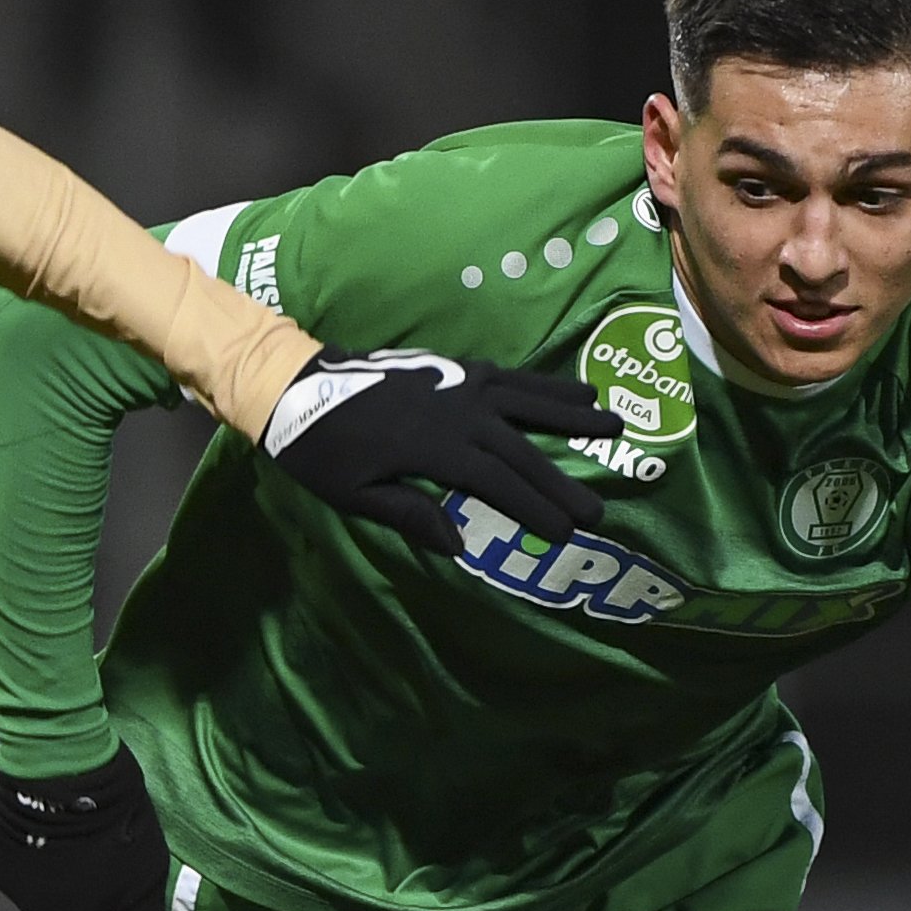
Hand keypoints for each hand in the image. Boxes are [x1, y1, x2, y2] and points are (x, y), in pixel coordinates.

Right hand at [0, 744, 161, 910]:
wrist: (67, 770)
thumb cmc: (119, 815)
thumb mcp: (149, 873)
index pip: (93, 899)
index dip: (101, 866)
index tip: (107, 840)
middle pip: (54, 889)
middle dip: (64, 863)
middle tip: (79, 824)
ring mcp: (7, 887)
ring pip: (19, 870)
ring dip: (31, 848)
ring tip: (51, 811)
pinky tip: (14, 811)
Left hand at [259, 346, 621, 556]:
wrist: (295, 383)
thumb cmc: (320, 448)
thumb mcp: (353, 493)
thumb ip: (407, 513)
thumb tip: (459, 543)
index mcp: (433, 448)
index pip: (496, 482)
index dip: (534, 508)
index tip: (567, 532)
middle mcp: (456, 411)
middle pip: (521, 449)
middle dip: (562, 482)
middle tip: (600, 510)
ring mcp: (459, 383)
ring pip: (528, 400)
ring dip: (572, 413)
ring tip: (615, 423)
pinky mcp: (455, 367)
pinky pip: (510, 376)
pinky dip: (545, 384)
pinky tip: (574, 390)